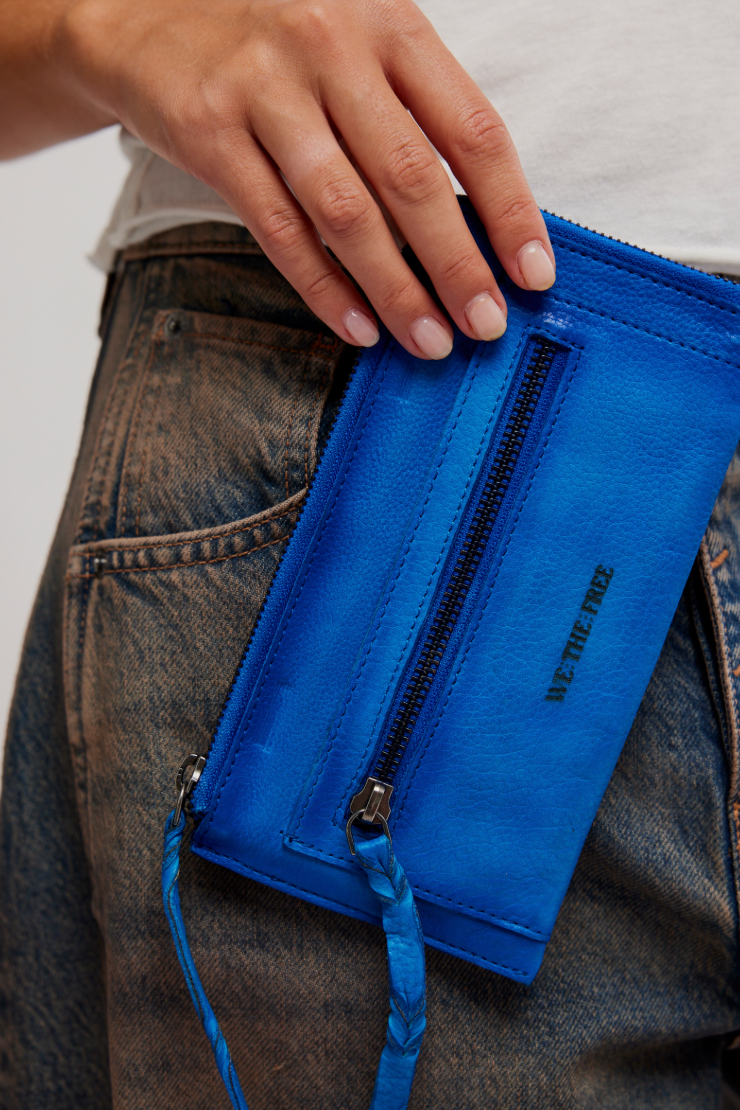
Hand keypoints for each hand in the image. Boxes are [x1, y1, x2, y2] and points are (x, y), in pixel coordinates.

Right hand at [58, 0, 555, 356]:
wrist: (149, 10)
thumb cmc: (278, 40)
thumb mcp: (359, 44)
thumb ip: (412, 114)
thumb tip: (477, 226)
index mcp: (389, 25)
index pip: (471, 130)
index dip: (511, 210)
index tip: (533, 274)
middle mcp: (332, 49)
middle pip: (412, 180)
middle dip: (458, 265)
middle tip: (486, 325)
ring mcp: (266, 91)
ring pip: (347, 213)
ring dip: (396, 290)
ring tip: (429, 340)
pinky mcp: (211, 133)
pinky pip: (279, 229)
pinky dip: (324, 288)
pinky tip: (359, 328)